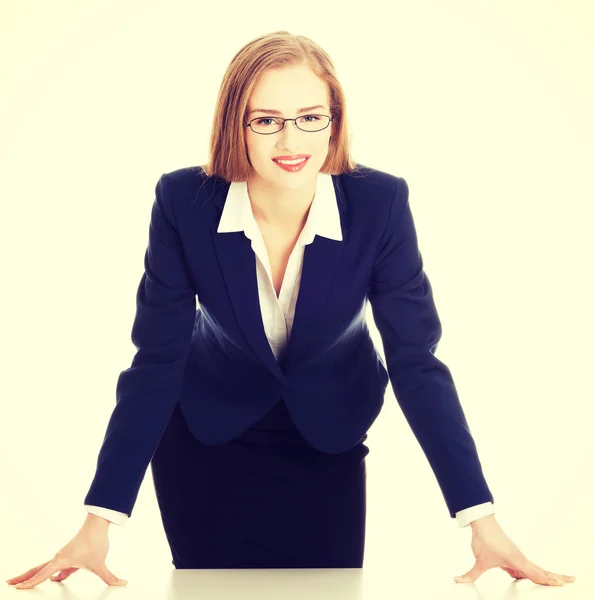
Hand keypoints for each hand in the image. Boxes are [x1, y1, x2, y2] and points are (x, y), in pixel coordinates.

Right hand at [5, 518, 126, 589]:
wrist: (98, 524)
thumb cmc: (96, 541)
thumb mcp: (100, 563)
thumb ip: (110, 576)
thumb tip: (122, 583)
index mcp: (62, 560)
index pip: (42, 574)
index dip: (30, 583)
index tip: (18, 589)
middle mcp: (60, 557)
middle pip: (38, 569)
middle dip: (24, 578)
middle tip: (10, 583)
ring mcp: (65, 556)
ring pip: (47, 567)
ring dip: (36, 575)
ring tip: (25, 583)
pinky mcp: (71, 555)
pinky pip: (59, 566)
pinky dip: (52, 573)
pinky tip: (56, 578)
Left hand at [453, 516, 575, 585]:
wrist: (482, 522)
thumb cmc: (483, 540)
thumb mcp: (478, 561)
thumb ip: (470, 574)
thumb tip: (457, 580)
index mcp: (516, 561)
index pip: (535, 574)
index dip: (547, 580)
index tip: (561, 584)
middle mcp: (520, 558)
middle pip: (541, 571)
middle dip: (556, 577)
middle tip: (571, 580)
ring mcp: (517, 556)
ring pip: (535, 568)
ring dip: (548, 574)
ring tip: (561, 580)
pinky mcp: (513, 555)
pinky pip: (527, 566)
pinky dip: (536, 571)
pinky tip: (538, 577)